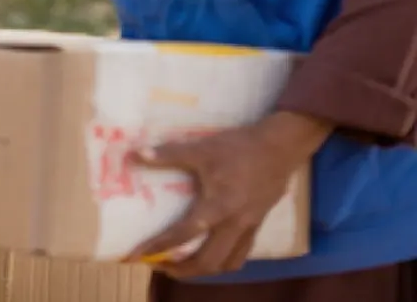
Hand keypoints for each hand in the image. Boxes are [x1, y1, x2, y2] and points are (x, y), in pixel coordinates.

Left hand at [125, 112, 329, 276]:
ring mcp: (249, 226)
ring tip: (181, 266)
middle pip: (208, 261)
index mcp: (218, 206)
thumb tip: (137, 154)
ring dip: (203, 269)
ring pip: (227, 263)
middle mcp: (234, 223)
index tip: (138, 254)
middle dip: (182, 269)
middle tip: (158, 265)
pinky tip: (210, 253)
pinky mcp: (258, 224)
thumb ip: (169, 154)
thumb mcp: (201, 149)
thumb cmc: (239, 148)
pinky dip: (223, 260)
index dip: (158, 245)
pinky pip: (240, 253)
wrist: (280, 148)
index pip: (184, 234)